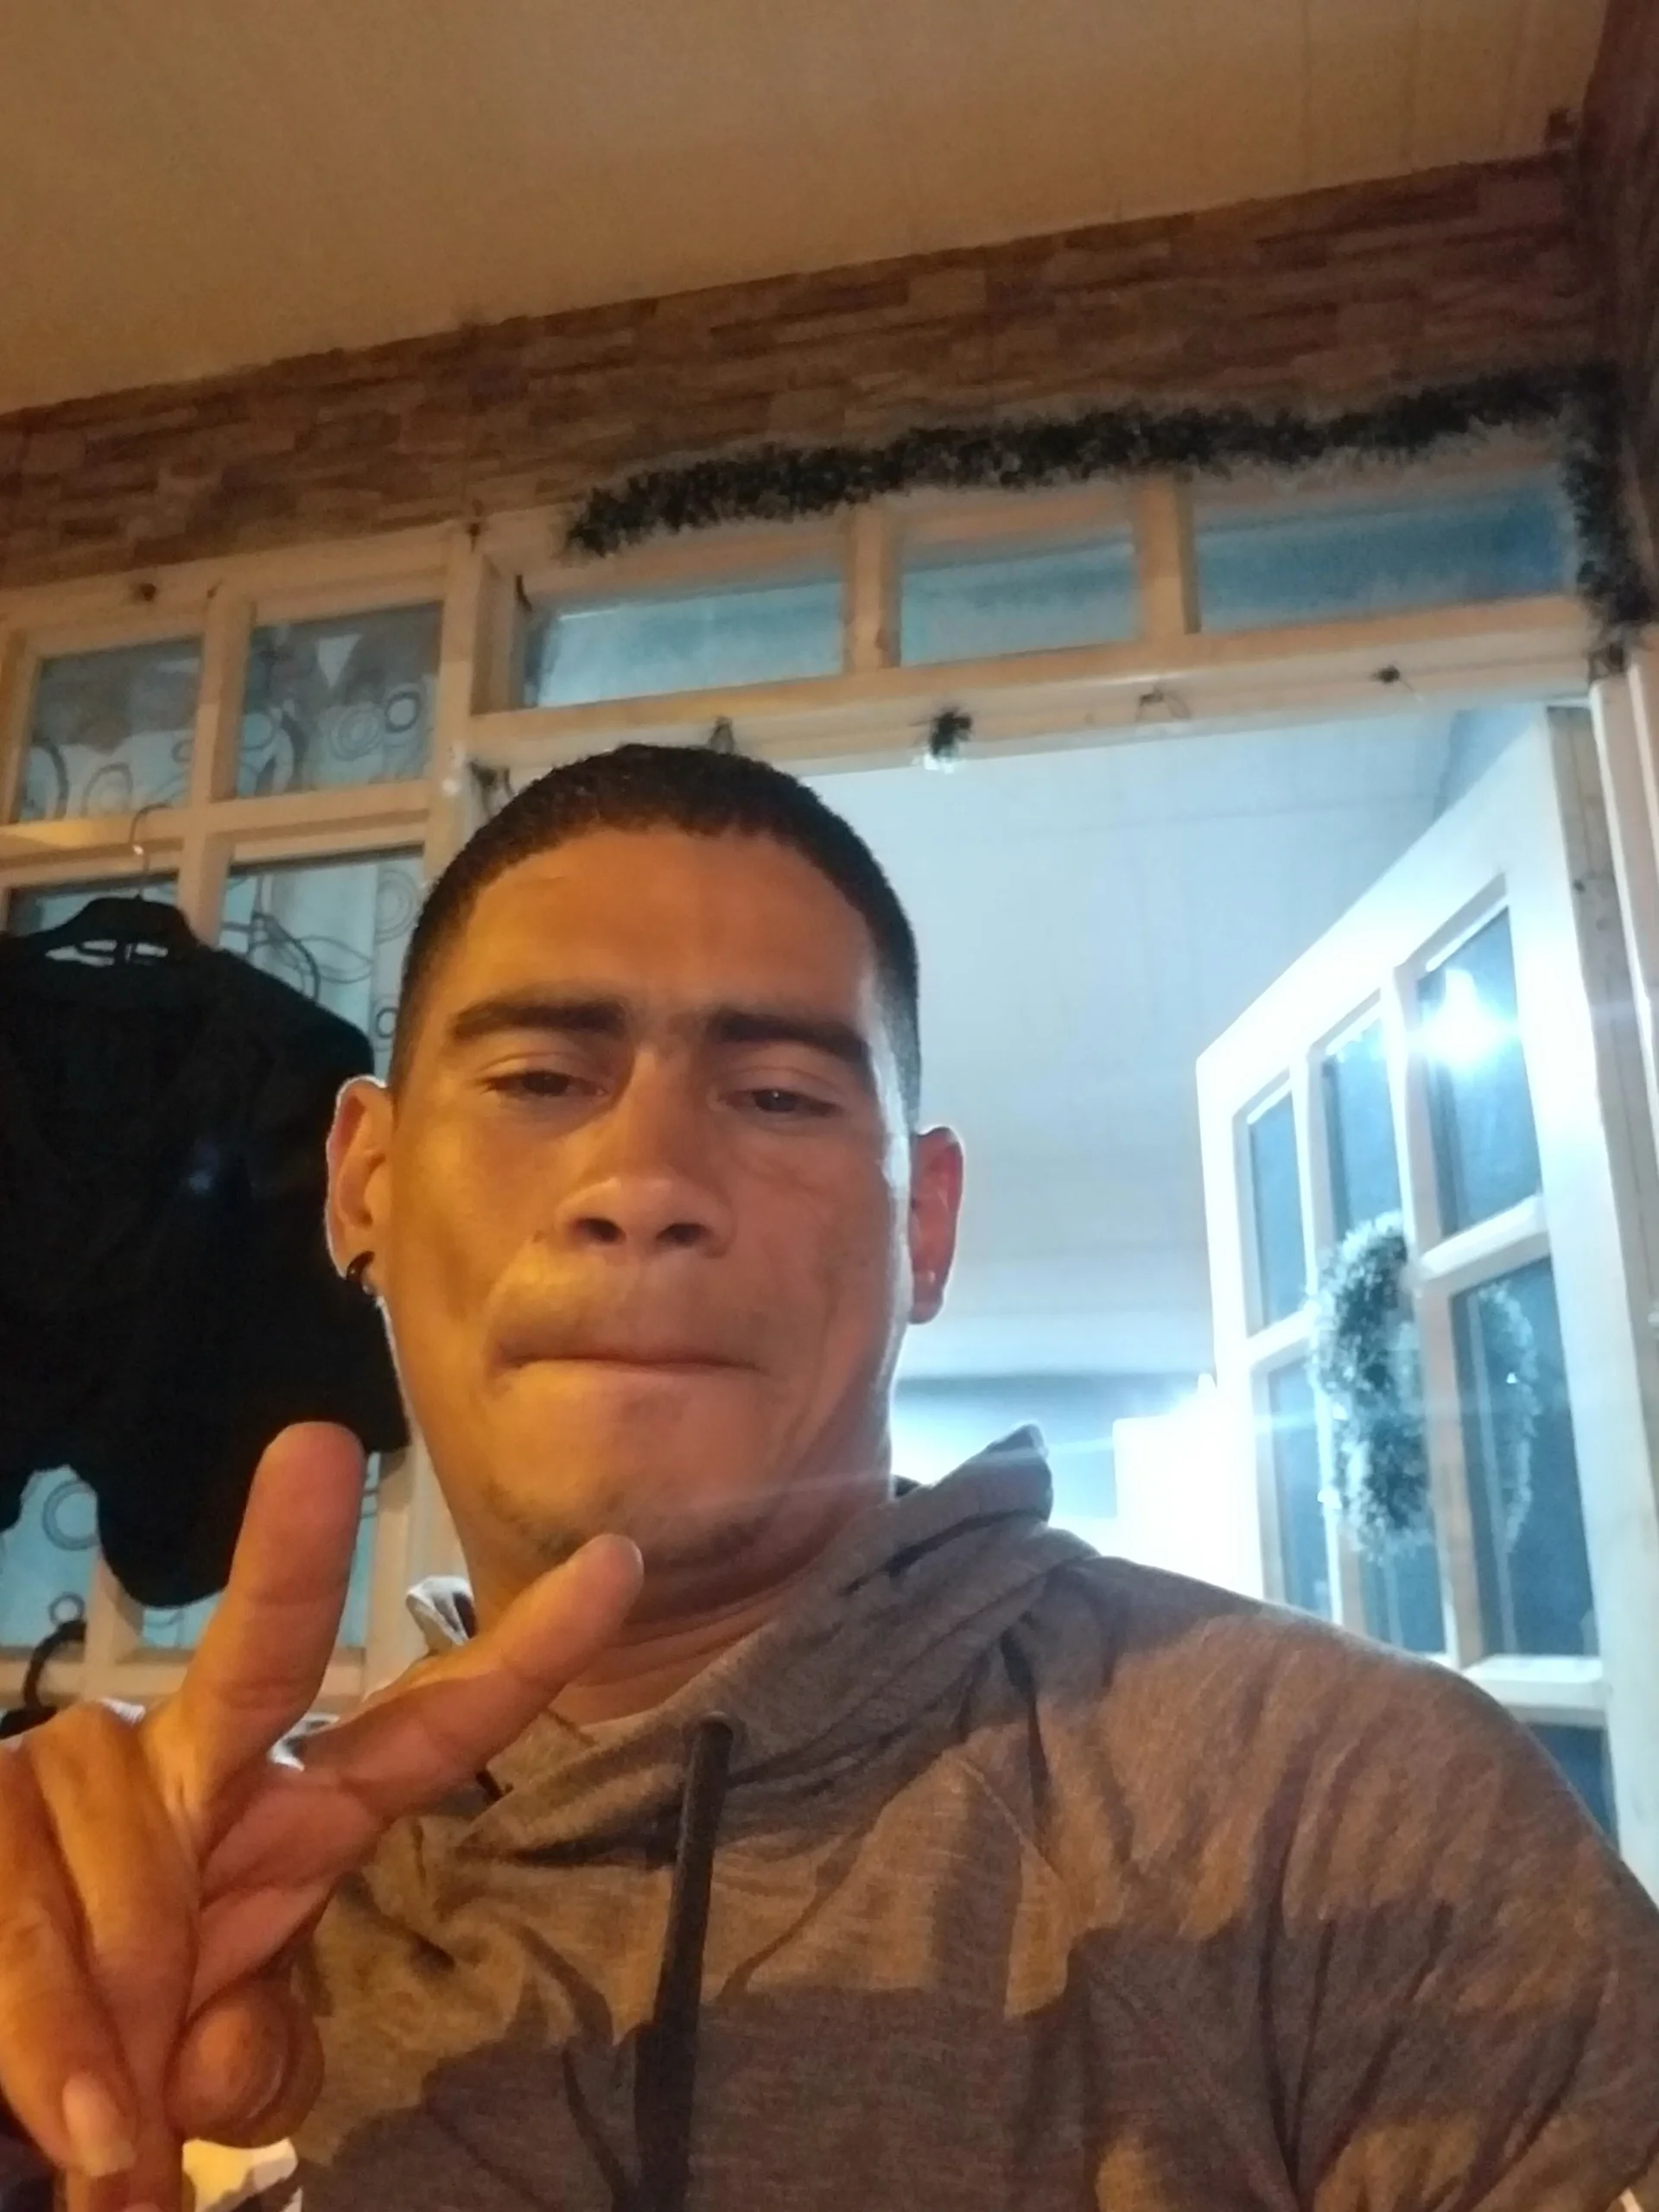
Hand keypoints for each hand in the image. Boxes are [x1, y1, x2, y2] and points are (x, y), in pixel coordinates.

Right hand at [0, 1422, 641, 2211]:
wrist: (4, 2048)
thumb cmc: (124, 2037)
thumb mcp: (212, 2072)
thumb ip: (250, 2067)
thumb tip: (214, 2055)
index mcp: (303, 1815)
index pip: (429, 1728)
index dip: (523, 1655)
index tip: (621, 1561)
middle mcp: (203, 1761)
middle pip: (264, 1655)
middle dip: (296, 1558)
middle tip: (318, 1447)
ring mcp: (86, 1769)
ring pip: (130, 1882)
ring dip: (118, 2018)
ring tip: (104, 2098)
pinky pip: (28, 1926)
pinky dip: (45, 2034)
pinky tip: (63, 2095)